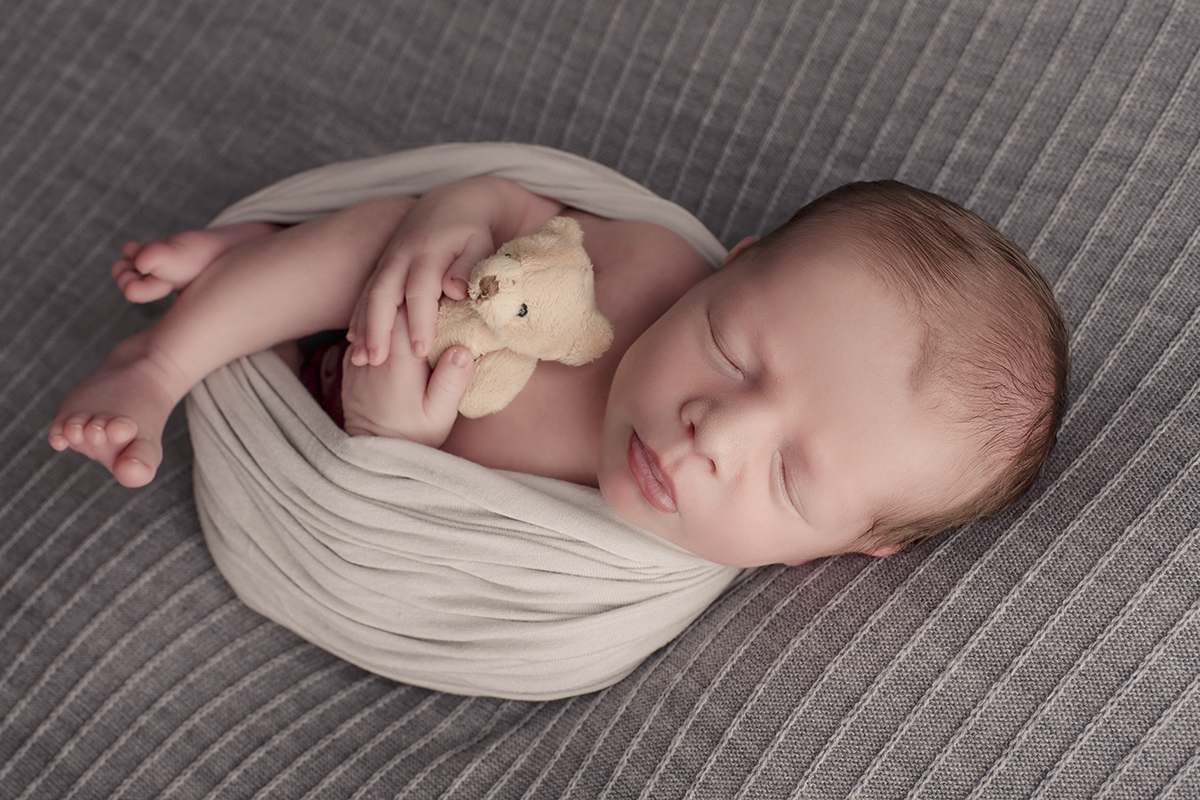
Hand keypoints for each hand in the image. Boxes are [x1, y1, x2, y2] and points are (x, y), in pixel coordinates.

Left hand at [340, 307, 473, 447]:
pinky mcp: (352, 361)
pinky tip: (400, 322)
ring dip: (396, 305)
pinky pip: (366, 329)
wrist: (371, 453)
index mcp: (398, 361)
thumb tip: (463, 348)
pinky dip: (383, 322)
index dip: (430, 297)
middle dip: (413, 296)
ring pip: (375, 315)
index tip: (449, 293)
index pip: (410, 311)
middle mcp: (373, 352)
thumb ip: (451, 382)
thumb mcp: (439, 416)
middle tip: (437, 290)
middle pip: (391, 306)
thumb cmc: (413, 436)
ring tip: (419, 301)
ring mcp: (358, 356)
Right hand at [345, 184, 496, 366]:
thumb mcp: (478, 244)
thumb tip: (454, 291)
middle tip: (377, 362)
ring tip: (361, 361)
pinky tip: (355, 343)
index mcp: (428, 252)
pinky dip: (359, 319)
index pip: (421, 291)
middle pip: (384, 294)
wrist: (451, 202)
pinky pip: (366, 295)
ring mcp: (388, 261)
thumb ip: (467, 267)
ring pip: (369, 296)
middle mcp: (401, 257)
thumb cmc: (472, 231)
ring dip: (363, 328)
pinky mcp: (383, 267)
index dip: (419, 321)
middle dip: (378, 329)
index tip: (420, 350)